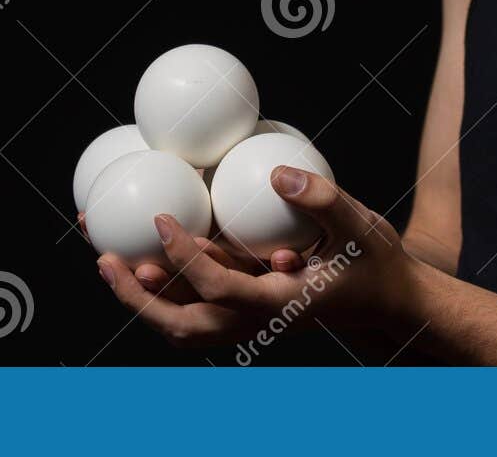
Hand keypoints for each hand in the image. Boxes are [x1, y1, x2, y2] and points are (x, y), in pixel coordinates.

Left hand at [94, 166, 418, 348]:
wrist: (391, 305)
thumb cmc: (378, 263)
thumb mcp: (361, 225)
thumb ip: (322, 198)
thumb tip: (275, 172)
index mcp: (281, 304)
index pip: (219, 288)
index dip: (185, 257)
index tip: (164, 219)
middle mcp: (258, 321)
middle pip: (182, 326)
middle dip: (138, 297)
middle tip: (105, 259)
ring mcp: (250, 321)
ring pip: (183, 326)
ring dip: (144, 298)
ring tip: (111, 261)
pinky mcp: (248, 310)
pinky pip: (196, 309)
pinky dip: (166, 290)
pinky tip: (150, 256)